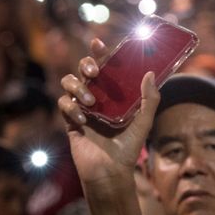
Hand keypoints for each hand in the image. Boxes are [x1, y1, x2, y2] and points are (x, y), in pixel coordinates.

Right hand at [58, 38, 159, 184]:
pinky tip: (83, 119)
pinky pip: (63, 104)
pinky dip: (71, 107)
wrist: (111, 171)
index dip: (100, 53)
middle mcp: (98, 97)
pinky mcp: (70, 121)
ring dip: (78, 87)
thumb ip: (150, 99)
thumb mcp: (144, 122)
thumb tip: (150, 73)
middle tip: (94, 72)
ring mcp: (82, 107)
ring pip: (69, 82)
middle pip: (84, 69)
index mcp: (115, 94)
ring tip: (91, 102)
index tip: (99, 43)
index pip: (106, 67)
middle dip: (86, 64)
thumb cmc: (129, 147)